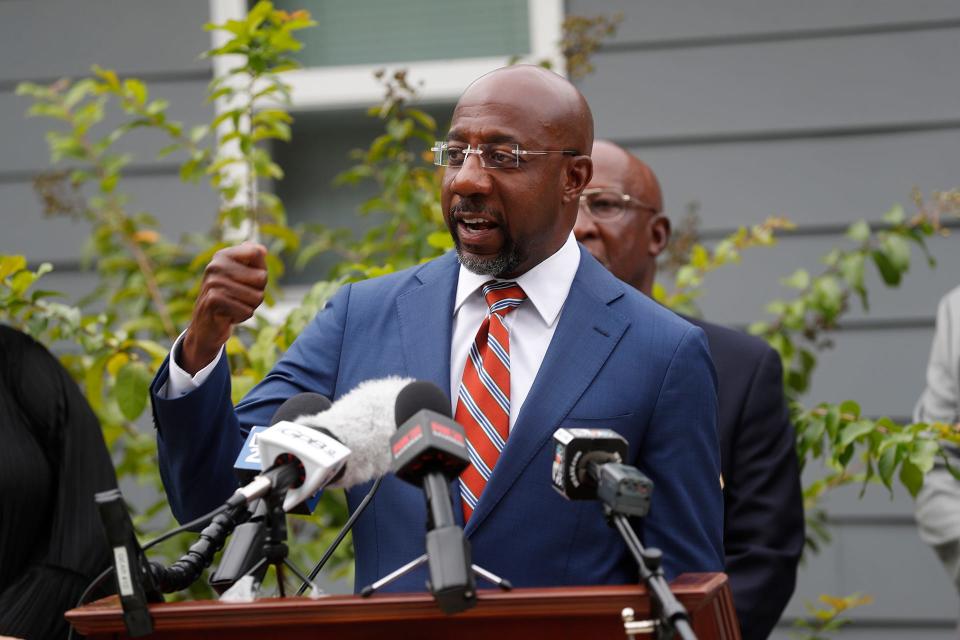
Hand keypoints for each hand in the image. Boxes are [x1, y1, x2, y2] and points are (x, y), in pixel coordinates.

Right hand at [181, 242, 267, 373]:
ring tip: (234, 306)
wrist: (206, 326)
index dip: (260, 270)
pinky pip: (247, 311)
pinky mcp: (213, 300)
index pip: (257, 253)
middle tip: (239, 298)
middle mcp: (215, 265)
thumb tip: (263, 250)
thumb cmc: (229, 298)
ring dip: (250, 306)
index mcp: (223, 255)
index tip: (247, 280)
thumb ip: (253, 259)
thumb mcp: (242, 276)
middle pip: (261, 277)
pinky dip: (242, 317)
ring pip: (257, 297)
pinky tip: (228, 316)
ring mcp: (213, 282)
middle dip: (257, 292)